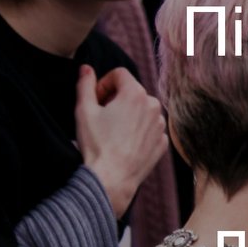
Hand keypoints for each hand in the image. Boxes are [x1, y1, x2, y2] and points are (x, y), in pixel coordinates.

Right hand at [75, 65, 167, 217]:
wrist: (113, 178)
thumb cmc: (97, 144)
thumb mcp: (84, 110)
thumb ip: (85, 84)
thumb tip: (86, 68)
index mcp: (136, 94)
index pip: (119, 74)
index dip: (104, 83)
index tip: (96, 99)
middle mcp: (154, 106)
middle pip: (132, 91)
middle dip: (116, 98)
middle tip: (102, 116)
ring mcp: (161, 125)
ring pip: (143, 110)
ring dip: (129, 114)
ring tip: (113, 131)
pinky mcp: (163, 142)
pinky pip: (150, 128)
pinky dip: (139, 131)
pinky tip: (124, 143)